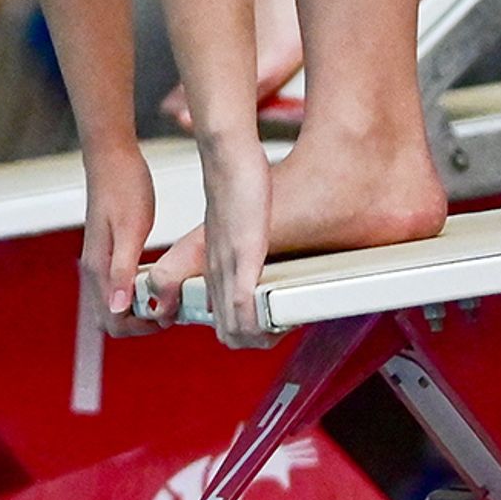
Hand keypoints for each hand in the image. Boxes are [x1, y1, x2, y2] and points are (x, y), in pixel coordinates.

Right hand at [83, 136, 157, 332]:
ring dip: (140, 308)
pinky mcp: (108, 252)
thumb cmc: (124, 188)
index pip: (112, 322)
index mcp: (99, 269)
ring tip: (169, 294)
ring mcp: (100, 261)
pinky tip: (159, 279)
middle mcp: (95, 269)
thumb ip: (123, 272)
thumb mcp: (130, 231)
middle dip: (140, 322)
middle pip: (111, 319)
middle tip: (171, 307)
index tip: (167, 315)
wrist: (111, 158)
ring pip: (115, 304)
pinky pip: (119, 287)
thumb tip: (118, 308)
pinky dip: (139, 292)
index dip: (141, 327)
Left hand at [197, 135, 272, 345]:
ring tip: (284, 328)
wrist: (227, 158)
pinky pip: (241, 297)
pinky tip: (273, 321)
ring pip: (234, 323)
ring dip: (259, 335)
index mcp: (216, 267)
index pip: (224, 321)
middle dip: (254, 341)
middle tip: (280, 332)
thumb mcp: (238, 226)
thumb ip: (245, 247)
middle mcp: (219, 270)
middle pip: (228, 332)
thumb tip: (260, 258)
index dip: (245, 334)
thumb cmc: (238, 187)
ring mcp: (229, 263)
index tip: (271, 328)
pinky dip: (255, 317)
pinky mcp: (243, 252)